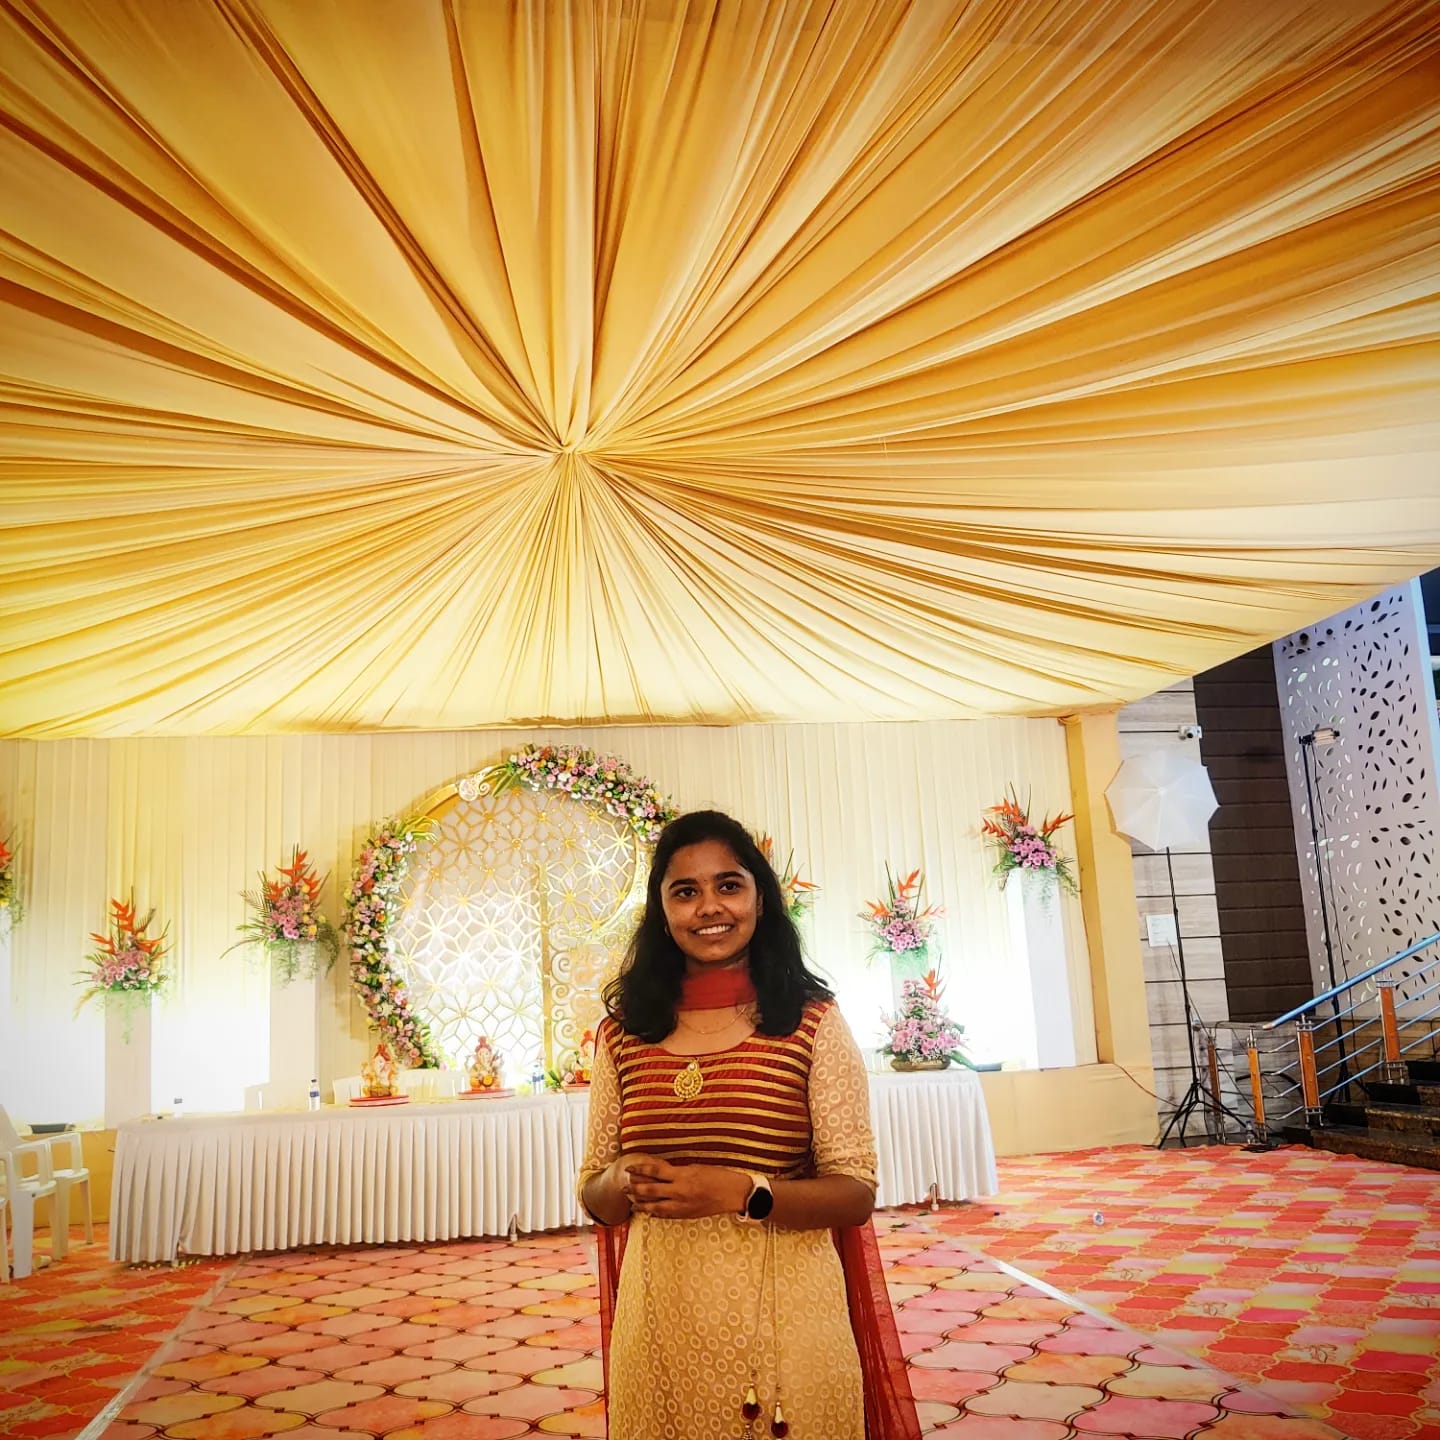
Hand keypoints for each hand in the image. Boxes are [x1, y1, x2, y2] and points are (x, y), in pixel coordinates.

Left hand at [625, 1157, 752, 1219]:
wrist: (733, 1193)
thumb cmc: (718, 1176)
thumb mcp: (696, 1168)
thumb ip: (678, 1172)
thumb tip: (662, 1172)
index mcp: (682, 1175)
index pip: (654, 1171)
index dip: (640, 1169)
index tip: (628, 1168)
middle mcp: (679, 1191)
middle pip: (650, 1190)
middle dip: (635, 1189)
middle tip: (624, 1188)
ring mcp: (682, 1205)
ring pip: (655, 1207)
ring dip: (642, 1205)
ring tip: (632, 1203)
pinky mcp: (687, 1215)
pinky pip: (667, 1215)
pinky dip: (656, 1214)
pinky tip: (650, 1214)